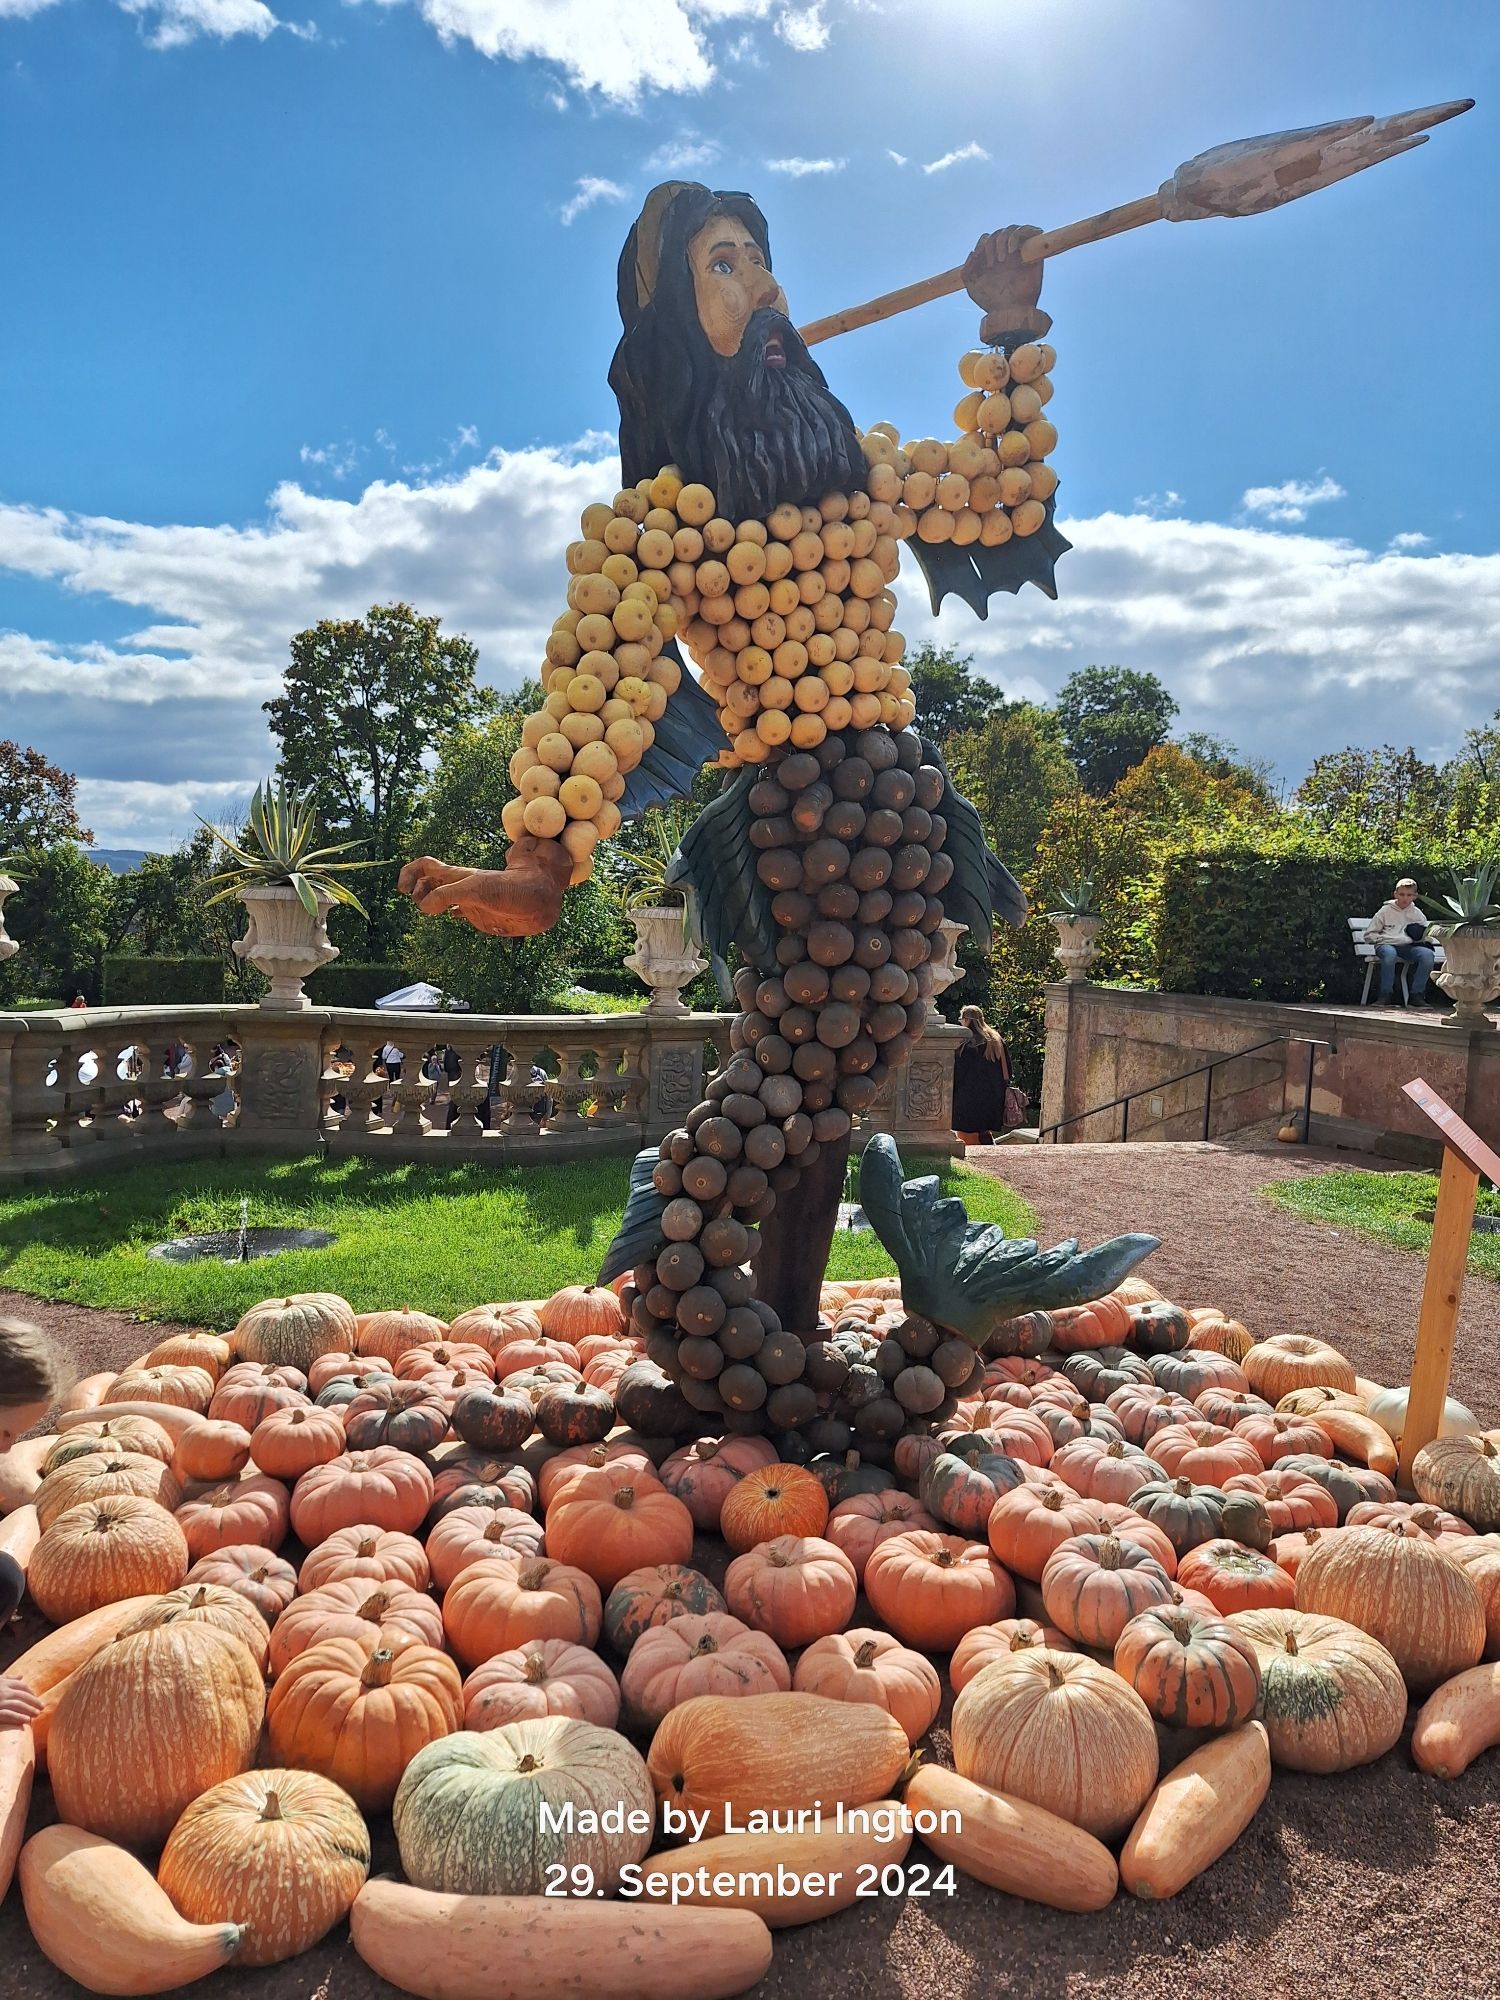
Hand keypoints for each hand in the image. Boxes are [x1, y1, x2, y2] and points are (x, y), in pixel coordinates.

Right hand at [0, 1676, 42, 1728]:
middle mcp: (2, 1690)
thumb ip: (8, 1678)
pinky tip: (26, 1721)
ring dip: (29, 1710)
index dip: (31, 1692)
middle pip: (23, 1695)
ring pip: (18, 1704)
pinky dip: (18, 1717)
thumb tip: (21, 1676)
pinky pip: (8, 1714)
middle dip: (34, 1701)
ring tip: (37, 1715)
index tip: (37, 1698)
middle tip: (42, 1707)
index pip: (22, 1686)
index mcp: (3, 1683)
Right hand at [398, 837, 571, 938]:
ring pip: (441, 895)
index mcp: (458, 877)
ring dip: (428, 901)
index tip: (403, 890)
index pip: (426, 866)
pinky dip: (446, 912)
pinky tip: (446, 916)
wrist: (541, 901)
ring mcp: (469, 900)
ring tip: (426, 908)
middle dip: (416, 889)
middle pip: (429, 880)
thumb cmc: (513, 890)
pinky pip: (457, 910)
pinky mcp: (479, 913)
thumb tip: (424, 906)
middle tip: (417, 901)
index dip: (409, 873)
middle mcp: (461, 886)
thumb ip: (447, 896)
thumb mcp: (476, 890)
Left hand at [962, 225, 1050, 339]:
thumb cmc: (992, 303)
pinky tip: (1012, 250)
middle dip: (991, 245)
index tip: (983, 263)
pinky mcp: (1032, 252)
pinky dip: (1017, 235)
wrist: (1010, 311)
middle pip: (997, 233)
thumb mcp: (972, 288)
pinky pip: (1028, 230)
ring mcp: (1019, 252)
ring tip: (1002, 257)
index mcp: (992, 260)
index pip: (986, 239)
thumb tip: (973, 252)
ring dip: (1002, 239)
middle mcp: (1006, 254)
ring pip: (1011, 229)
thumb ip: (967, 270)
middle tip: (992, 264)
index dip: (982, 245)